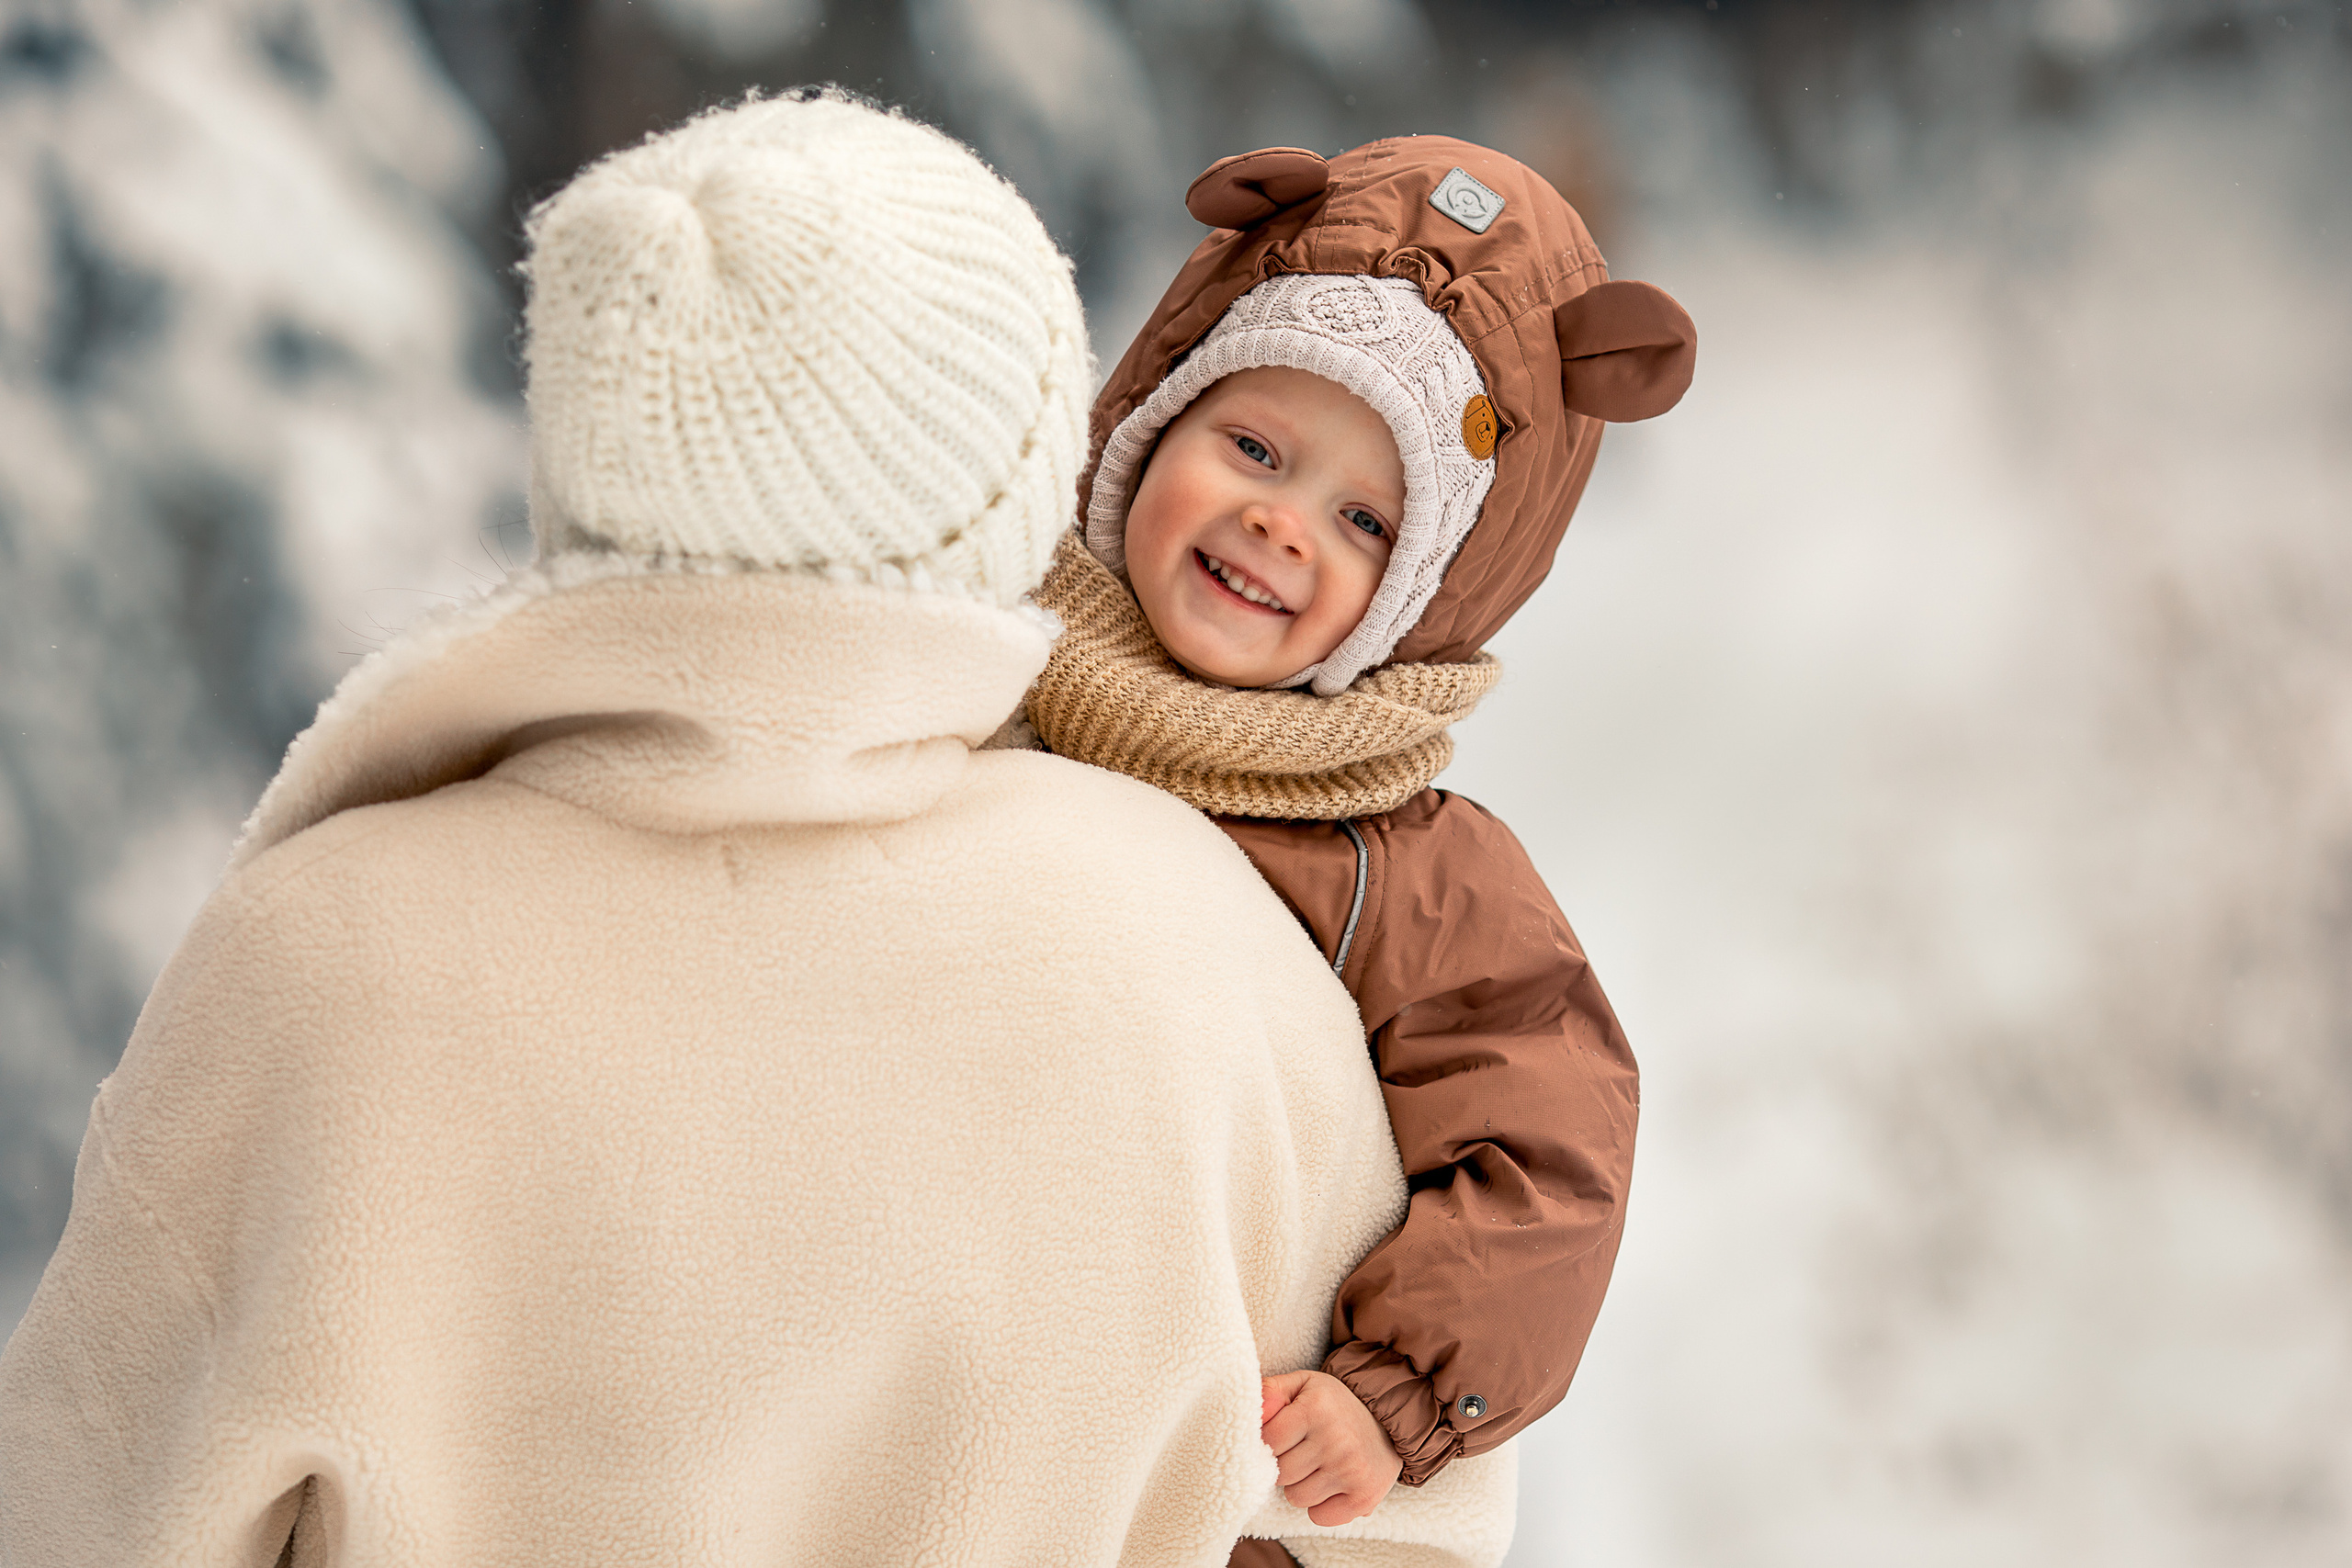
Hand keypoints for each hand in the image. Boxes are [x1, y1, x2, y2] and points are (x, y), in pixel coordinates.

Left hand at [1258, 1370, 1401, 1525]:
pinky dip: (1320, 1506)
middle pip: (1280, 1473)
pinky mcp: (1364, 1497)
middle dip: (1285, 1464)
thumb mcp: (1302, 1385)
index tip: (1285, 1434)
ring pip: (1296, 1497)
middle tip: (1304, 1450)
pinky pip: (1319, 1517)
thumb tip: (1256, 1413)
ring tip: (1319, 1466)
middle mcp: (1336, 1439)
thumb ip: (1270, 1392)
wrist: (1386, 1421)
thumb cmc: (1333, 1406)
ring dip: (1301, 1486)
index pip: (1268, 1440)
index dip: (1271, 1441)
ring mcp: (1352, 1470)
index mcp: (1316, 1408)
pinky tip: (1332, 1485)